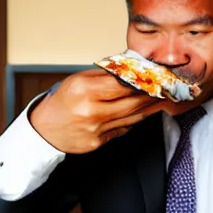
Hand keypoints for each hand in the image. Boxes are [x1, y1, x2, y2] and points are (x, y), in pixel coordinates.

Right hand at [30, 69, 162, 152]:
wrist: (44, 131)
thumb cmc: (61, 102)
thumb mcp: (77, 81)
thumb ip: (104, 76)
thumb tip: (130, 70)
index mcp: (85, 90)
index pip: (123, 83)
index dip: (143, 80)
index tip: (157, 76)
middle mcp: (92, 111)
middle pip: (132, 102)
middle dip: (152, 95)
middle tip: (168, 88)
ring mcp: (96, 129)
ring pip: (132, 117)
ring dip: (150, 108)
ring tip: (163, 99)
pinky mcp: (100, 142)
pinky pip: (124, 129)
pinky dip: (135, 119)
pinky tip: (145, 112)